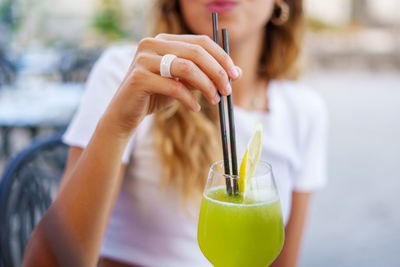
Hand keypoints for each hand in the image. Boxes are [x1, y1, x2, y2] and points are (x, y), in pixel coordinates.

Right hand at [104, 34, 241, 134]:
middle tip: (228, 90)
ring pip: (187, 68)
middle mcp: (152, 44)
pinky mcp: (139, 78)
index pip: (200, 41)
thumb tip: (233, 73)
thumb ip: (202, 75)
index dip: (221, 57)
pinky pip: (174, 87)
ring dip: (206, 86)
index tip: (235, 74)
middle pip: (196, 52)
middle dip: (217, 72)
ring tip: (215, 100)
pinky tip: (196, 108)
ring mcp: (143, 59)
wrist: (124, 113)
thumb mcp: (181, 82)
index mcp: (164, 40)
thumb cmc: (155, 95)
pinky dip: (189, 99)